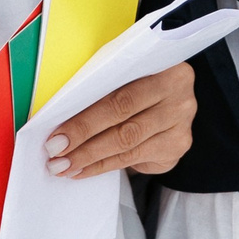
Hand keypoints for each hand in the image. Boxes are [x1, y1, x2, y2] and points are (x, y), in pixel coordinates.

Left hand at [45, 62, 196, 177]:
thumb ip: (103, 84)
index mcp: (165, 69)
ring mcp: (181, 125)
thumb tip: (58, 115)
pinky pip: (134, 159)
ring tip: (65, 166)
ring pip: (128, 146)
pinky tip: (84, 169)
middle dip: (84, 143)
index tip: (56, 135)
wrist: (170, 96)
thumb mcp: (126, 72)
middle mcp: (179, 98)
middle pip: (124, 124)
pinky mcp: (177, 147)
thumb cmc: (138, 79)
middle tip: (56, 157)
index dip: (85, 118)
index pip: (120, 97)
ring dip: (91, 159)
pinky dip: (104, 166)